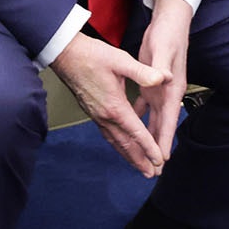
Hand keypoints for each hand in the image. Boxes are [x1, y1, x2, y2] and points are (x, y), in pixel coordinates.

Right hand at [51, 31, 168, 177]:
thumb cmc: (93, 55)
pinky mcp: (93, 112)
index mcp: (114, 106)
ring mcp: (97, 115)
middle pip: (125, 144)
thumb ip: (143, 72)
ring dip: (129, 155)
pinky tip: (123, 145)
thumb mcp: (121, 60)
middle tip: (152, 174)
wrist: (66, 55)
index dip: (149, 147)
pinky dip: (118, 144)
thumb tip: (162, 79)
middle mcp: (105, 116)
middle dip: (139, 160)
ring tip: (140, 166)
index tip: (158, 160)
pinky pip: (108, 134)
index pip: (135, 132)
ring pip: (115, 141)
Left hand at [133, 0, 192, 168]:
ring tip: (142, 157)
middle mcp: (167, 92)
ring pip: (152, 119)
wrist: (170, 21)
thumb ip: (160, 66)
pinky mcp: (150, 83)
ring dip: (147, 137)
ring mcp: (159, 89)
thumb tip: (163, 79)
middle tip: (151, 171)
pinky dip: (137, 118)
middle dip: (156, 148)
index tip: (161, 161)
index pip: (168, 120)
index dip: (164, 140)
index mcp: (172, 88)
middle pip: (161, 126)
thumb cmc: (169, 34)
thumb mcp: (163, 49)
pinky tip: (130, 127)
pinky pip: (143, 106)